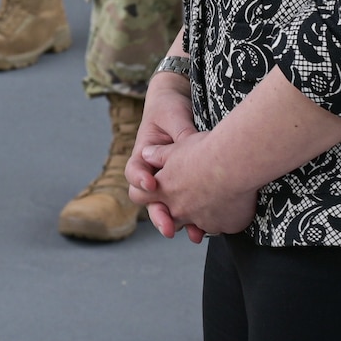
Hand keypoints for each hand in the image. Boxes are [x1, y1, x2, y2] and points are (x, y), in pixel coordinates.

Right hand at [127, 80, 203, 242]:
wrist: (175, 106)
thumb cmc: (169, 109)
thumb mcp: (172, 116)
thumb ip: (179, 133)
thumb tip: (190, 145)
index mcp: (143, 154)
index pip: (134, 171)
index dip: (140, 179)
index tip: (152, 183)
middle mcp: (152, 173)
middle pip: (147, 200)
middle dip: (158, 215)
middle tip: (168, 227)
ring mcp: (167, 184)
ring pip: (166, 209)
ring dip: (176, 223)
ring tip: (192, 234)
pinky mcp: (185, 188)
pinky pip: (185, 208)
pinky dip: (193, 220)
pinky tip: (206, 229)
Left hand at [141, 132, 259, 237]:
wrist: (235, 163)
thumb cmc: (206, 151)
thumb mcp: (176, 147)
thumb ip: (158, 154)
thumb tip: (147, 154)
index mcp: (164, 189)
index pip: (138, 196)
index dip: (142, 193)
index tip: (150, 190)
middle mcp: (180, 209)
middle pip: (167, 218)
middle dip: (172, 213)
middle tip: (186, 199)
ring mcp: (202, 221)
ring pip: (197, 225)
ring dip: (200, 216)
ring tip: (212, 199)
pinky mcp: (224, 226)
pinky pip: (221, 226)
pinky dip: (223, 218)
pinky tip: (229, 204)